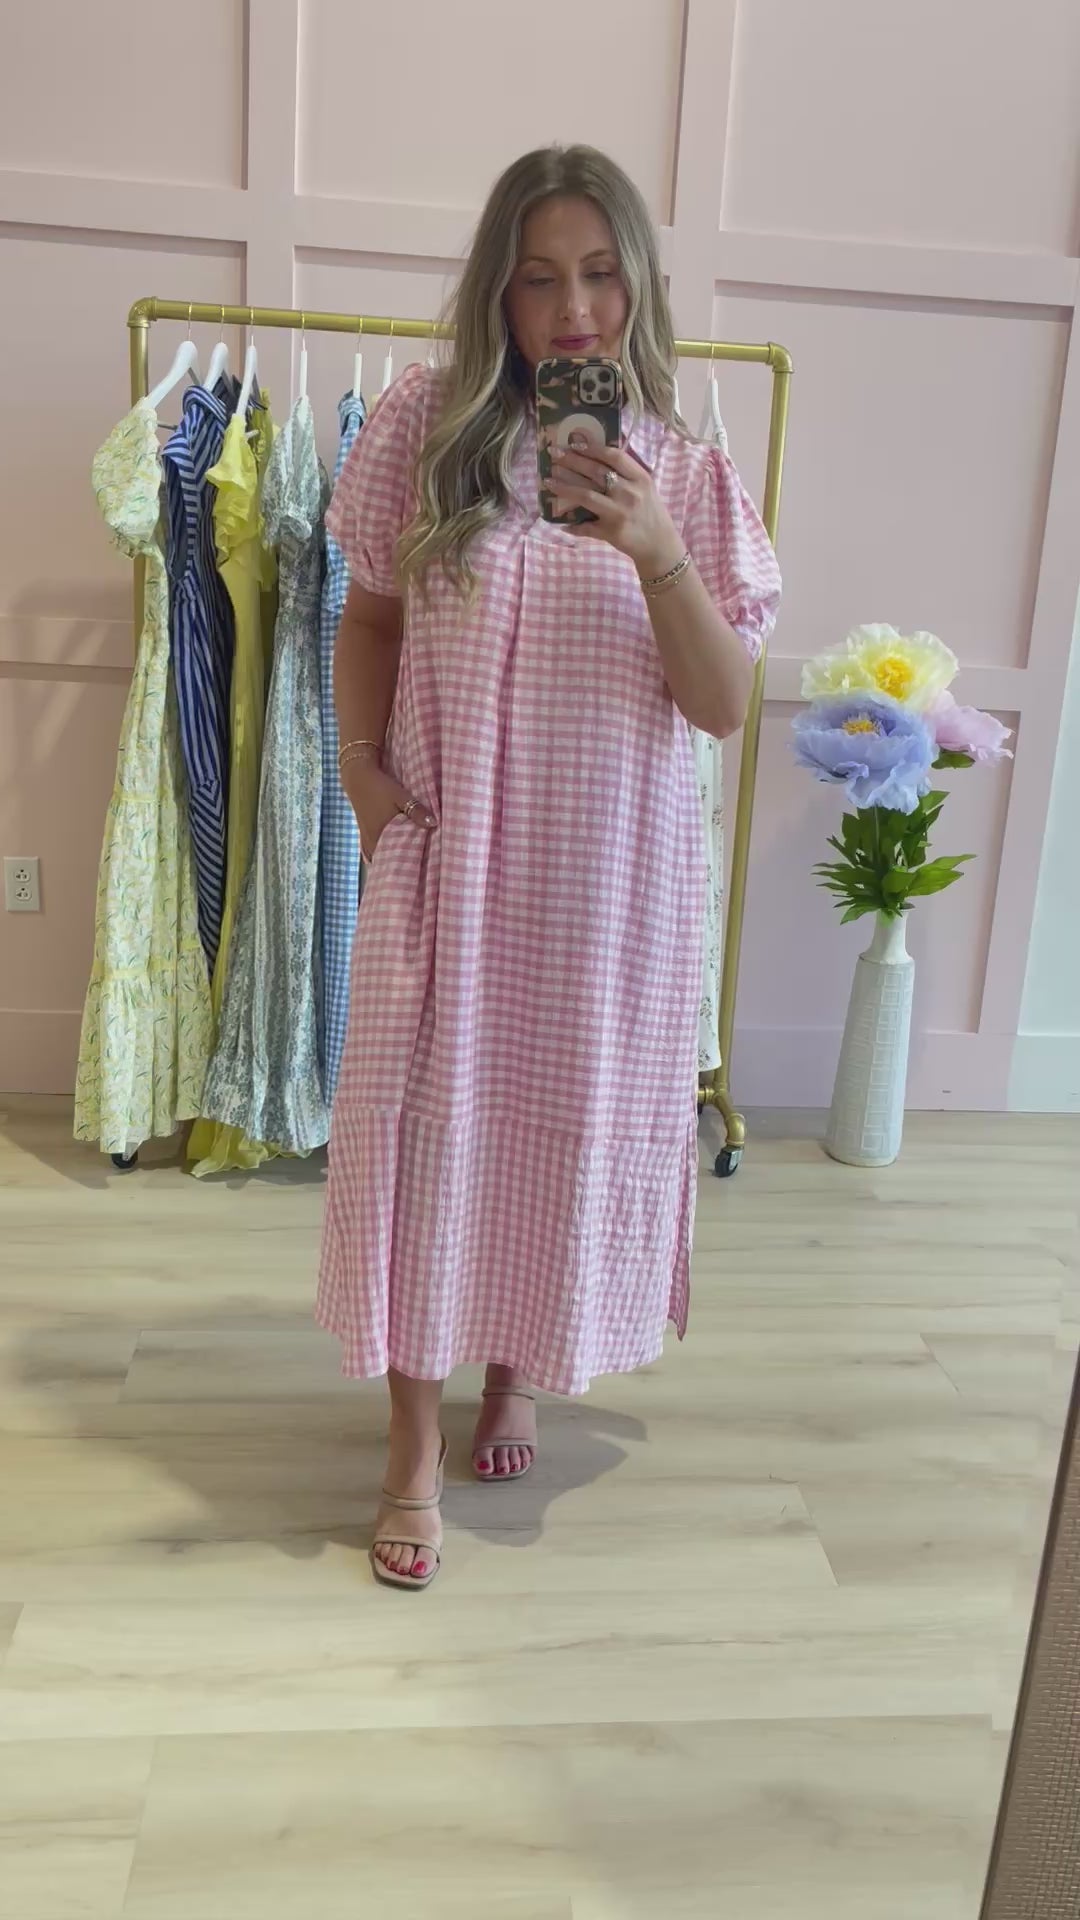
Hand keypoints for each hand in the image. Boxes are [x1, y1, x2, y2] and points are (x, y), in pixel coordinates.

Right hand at [340, 760, 434, 863]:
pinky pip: (372, 850)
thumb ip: (416, 811)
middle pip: (386, 859)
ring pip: (379, 855)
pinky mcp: (364, 833)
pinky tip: (389, 854)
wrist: (358, 778)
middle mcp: (371, 840)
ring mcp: (366, 838)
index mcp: (380, 835)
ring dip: (389, 858)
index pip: (394, 857)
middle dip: (399, 863)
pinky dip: (381, 852)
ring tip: (404, 863)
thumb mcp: (401, 797)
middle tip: (415, 868)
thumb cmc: (379, 788)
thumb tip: (434, 824)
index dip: (405, 864)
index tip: (418, 868)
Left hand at [547, 442, 685, 576]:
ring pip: (586, 495)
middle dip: (572, 461)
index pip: (614, 456)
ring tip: (548, 480)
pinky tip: (559, 521)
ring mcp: (619, 513)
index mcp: (640, 478)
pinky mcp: (611, 532)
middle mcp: (629, 493)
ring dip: (564, 486)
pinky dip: (572, 524)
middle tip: (554, 454)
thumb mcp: (645, 487)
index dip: (592, 448)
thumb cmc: (650, 512)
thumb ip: (626, 473)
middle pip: (596, 472)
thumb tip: (594, 457)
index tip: (574, 443)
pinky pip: (586, 526)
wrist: (660, 545)